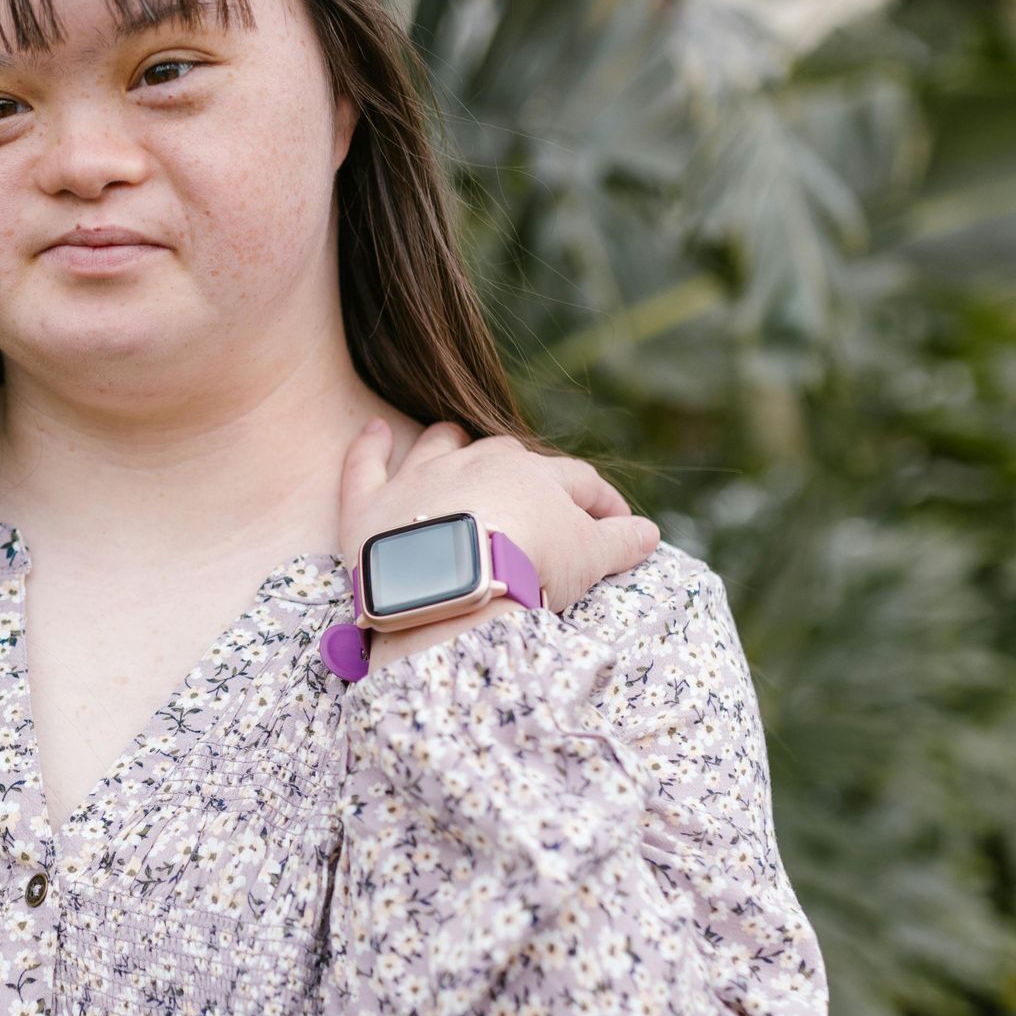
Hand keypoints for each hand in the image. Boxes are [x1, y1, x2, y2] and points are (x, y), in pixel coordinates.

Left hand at [338, 420, 658, 653]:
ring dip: (449, 440)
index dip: (598, 502)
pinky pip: (366, 464)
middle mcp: (479, 461)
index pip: (577, 482)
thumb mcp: (588, 559)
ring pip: (439, 444)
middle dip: (524, 472)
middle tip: (534, 498)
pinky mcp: (372, 503)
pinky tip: (373, 430)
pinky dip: (368, 447)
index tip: (613, 523)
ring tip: (456, 440)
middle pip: (508, 456)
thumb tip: (650, 532)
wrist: (456, 585)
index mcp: (536, 477)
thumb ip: (620, 542)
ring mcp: (423, 478)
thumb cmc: (530, 567)